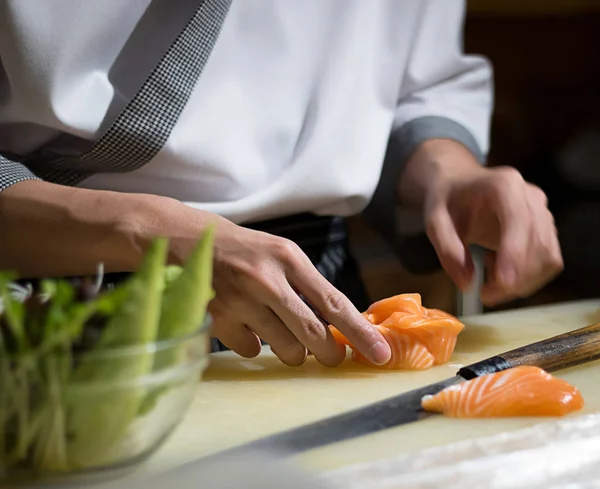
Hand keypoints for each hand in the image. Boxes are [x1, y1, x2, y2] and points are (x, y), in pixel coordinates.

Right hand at [171, 213, 391, 366]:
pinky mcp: (216, 319)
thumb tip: (339, 325)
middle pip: (313, 334)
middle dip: (329, 352)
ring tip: (279, 330)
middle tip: (331, 356)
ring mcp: (238, 301)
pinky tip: (244, 324)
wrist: (182, 240)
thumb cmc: (241, 249)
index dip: (360, 333)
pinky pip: (251, 350)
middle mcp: (265, 279)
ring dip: (291, 350)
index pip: (334, 302)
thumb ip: (306, 284)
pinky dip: (254, 344)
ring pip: (286, 349)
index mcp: (288, 258)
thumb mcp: (278, 253)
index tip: (381, 354)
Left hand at [399, 140, 562, 306]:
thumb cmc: (448, 202)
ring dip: (523, 282)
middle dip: (516, 278)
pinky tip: (498, 269)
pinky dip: (528, 277)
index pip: (519, 220)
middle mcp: (531, 196)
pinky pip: (548, 261)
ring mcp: (543, 212)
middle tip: (485, 295)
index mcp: (504, 186)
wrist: (461, 186)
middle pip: (539, 243)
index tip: (502, 283)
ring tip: (488, 281)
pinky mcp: (546, 229)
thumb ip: (447, 249)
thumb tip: (467, 283)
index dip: (515, 253)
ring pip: (548, 256)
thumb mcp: (434, 222)